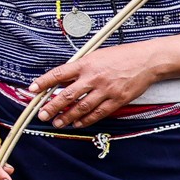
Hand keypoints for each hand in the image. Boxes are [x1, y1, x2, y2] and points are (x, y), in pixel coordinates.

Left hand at [29, 42, 156, 127]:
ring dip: (68, 117)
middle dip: (52, 106)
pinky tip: (78, 123)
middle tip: (42, 115)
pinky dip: (86, 120)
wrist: (147, 60)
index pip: (59, 74)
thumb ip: (79, 68)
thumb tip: (62, 81)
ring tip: (57, 122)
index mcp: (86, 64)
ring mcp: (106, 90)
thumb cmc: (120, 56)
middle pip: (68, 95)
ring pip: (82, 107)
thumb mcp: (95, 56)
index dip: (44, 82)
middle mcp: (94, 77)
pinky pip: (99, 113)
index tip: (32, 90)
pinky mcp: (118, 100)